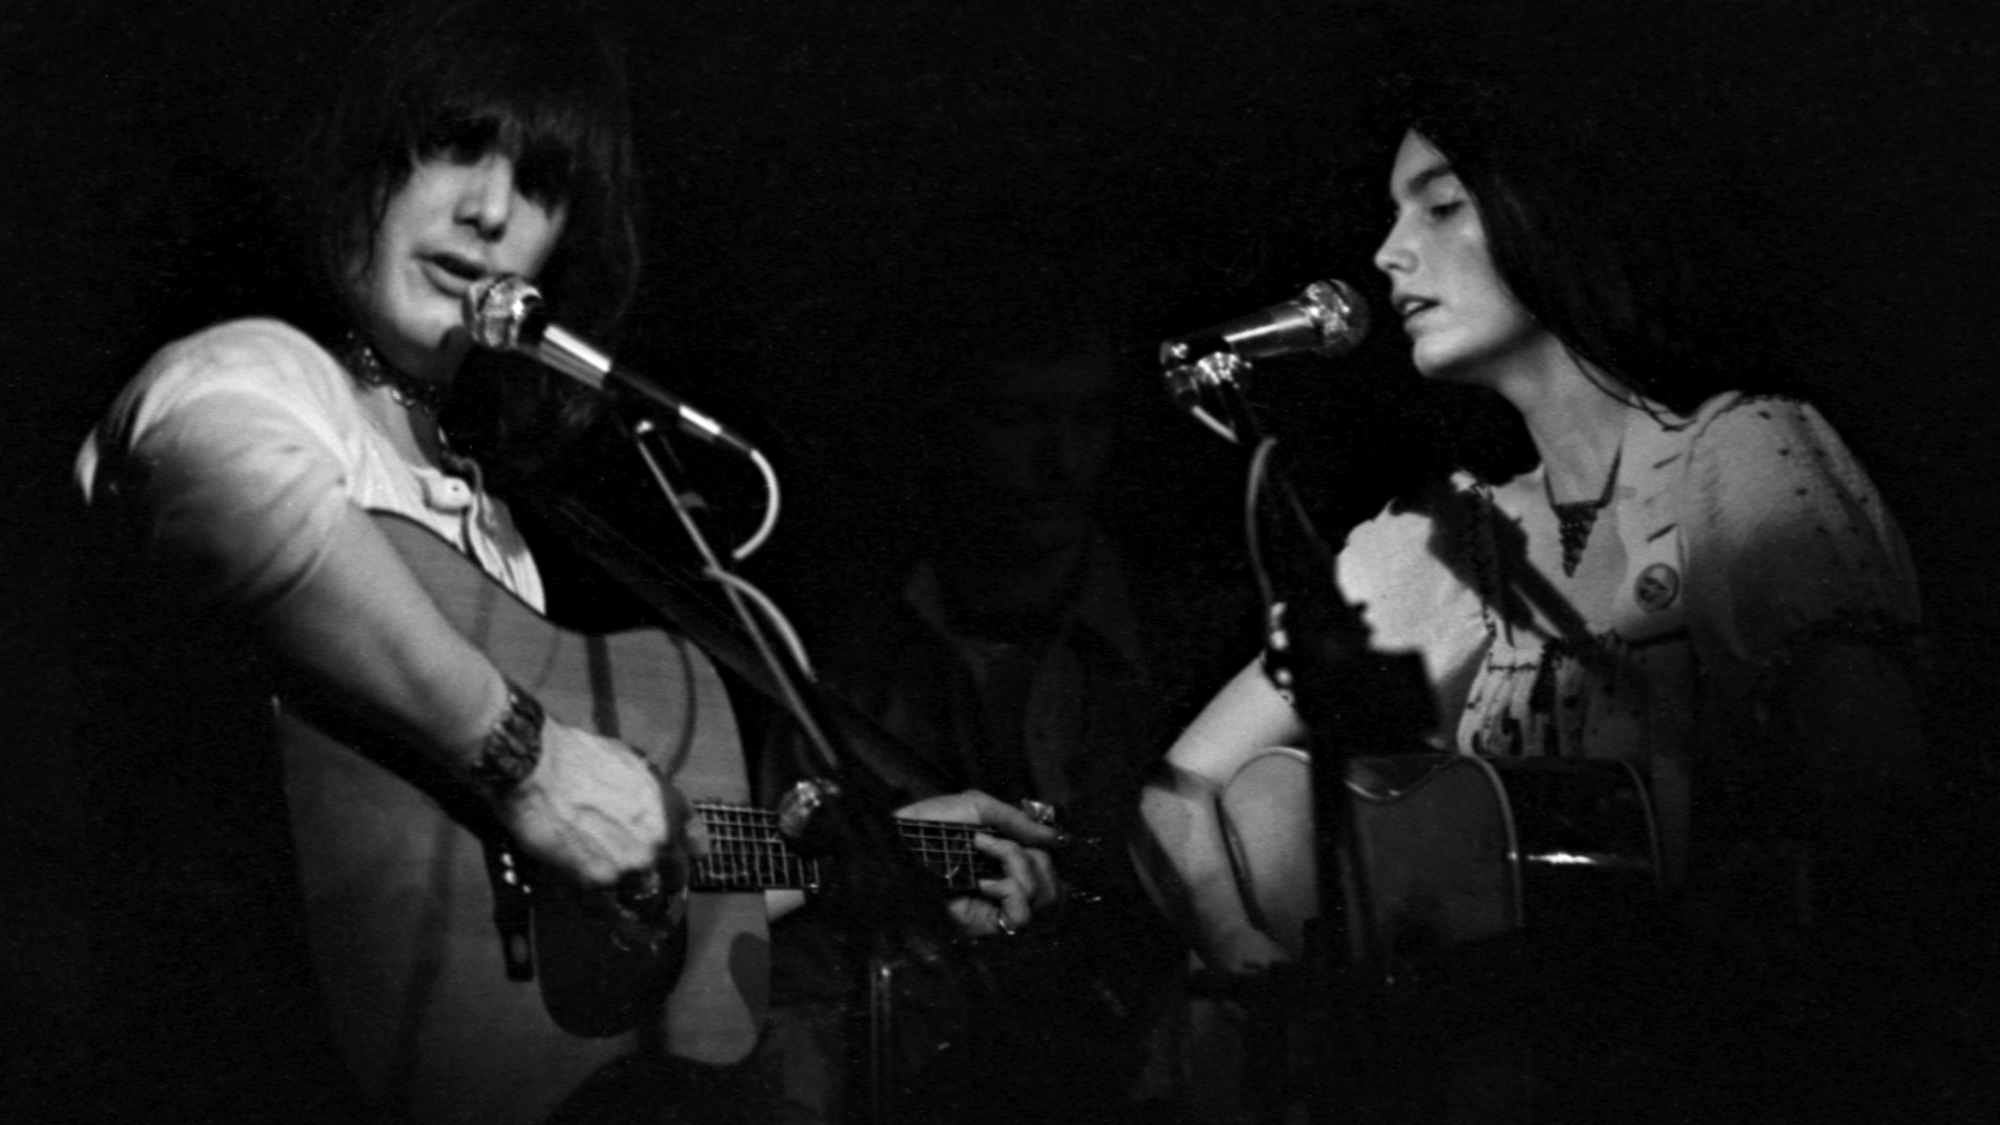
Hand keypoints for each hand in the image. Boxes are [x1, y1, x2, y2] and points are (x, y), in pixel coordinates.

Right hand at [493, 717, 703, 889]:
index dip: (686, 856)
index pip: (697, 847)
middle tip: (643, 883)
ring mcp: (630, 866)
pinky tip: (591, 904)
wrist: (539, 768)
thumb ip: (652, 794)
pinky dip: (598, 909)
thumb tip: (650, 807)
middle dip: (660, 881)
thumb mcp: (634, 764)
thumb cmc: (581, 756)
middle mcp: (659, 842)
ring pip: (639, 897)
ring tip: (614, 895)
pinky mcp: (595, 883)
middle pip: (673, 880)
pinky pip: (604, 909)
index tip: (677, 863)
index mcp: (671, 810)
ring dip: (627, 896)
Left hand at [897, 789, 1061, 937]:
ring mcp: (997, 906)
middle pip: (1051, 880)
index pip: (1049, 865)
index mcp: (1006, 859)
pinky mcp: (985, 924)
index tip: (1024, 836)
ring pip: (1042, 896)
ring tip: (984, 857)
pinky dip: (1010, 892)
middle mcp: (1006, 883)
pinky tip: (985, 884)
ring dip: (1018, 868)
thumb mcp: (978, 809)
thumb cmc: (931, 823)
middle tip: (993, 844)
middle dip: (1027, 856)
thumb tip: (1057, 837)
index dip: (1045, 851)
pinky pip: (1022, 915)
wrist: (898, 843)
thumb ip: (1017, 821)